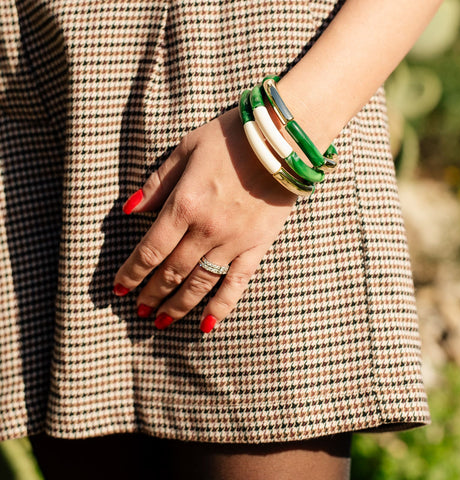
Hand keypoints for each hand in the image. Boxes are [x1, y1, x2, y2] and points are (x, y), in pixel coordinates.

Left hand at [113, 108, 297, 332]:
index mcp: (185, 204)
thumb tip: (129, 211)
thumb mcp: (186, 150)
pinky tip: (207, 325)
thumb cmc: (231, 138)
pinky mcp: (257, 246)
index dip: (131, 273)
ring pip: (200, 283)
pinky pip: (238, 283)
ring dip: (177, 306)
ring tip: (160, 323)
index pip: (150, 250)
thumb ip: (157, 184)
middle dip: (151, 294)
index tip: (118, 289)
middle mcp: (207, 229)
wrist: (282, 140)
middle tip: (137, 310)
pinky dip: (222, 306)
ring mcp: (234, 241)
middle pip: (172, 272)